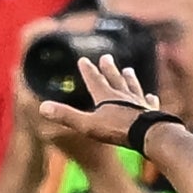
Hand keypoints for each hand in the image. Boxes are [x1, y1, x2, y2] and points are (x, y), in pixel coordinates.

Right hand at [33, 50, 162, 157]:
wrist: (148, 135)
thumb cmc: (117, 130)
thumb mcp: (87, 124)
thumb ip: (66, 116)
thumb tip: (42, 107)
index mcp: (106, 97)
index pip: (94, 80)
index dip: (88, 70)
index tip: (83, 59)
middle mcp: (123, 96)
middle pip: (114, 79)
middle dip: (109, 68)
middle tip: (107, 57)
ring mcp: (138, 103)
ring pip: (132, 87)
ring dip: (129, 79)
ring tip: (128, 70)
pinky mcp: (151, 112)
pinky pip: (149, 102)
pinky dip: (149, 98)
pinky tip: (150, 95)